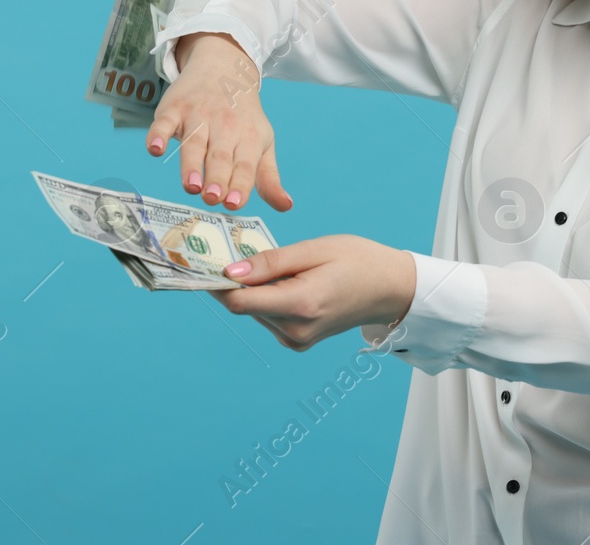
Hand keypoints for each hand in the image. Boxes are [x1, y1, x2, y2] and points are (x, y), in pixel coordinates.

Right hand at [147, 32, 291, 212]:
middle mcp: (224, 127)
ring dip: (190, 164)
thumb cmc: (243, 116)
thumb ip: (268, 178)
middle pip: (219, 156)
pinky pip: (165, 122)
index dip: (240, 185)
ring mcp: (198, 116)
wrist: (223, 67)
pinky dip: (159, 134)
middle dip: (216, 177)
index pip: (245, 166)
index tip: (234, 204)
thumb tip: (286, 206)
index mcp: (248, 139)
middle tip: (212, 197)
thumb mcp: (261, 143)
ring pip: (193, 142)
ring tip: (191, 186)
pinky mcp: (174, 109)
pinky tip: (155, 148)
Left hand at [209, 235, 416, 351]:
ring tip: (273, 263)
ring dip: (252, 288)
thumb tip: (230, 271)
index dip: (214, 283)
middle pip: (243, 305)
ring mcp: (297, 340)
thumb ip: (270, 262)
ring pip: (254, 310)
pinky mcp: (298, 341)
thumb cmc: (357, 260)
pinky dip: (266, 297)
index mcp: (301, 305)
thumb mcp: (314, 250)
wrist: (390, 289)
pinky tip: (284, 280)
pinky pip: (267, 316)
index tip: (198, 262)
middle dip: (234, 279)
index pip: (239, 302)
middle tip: (231, 248)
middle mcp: (295, 330)